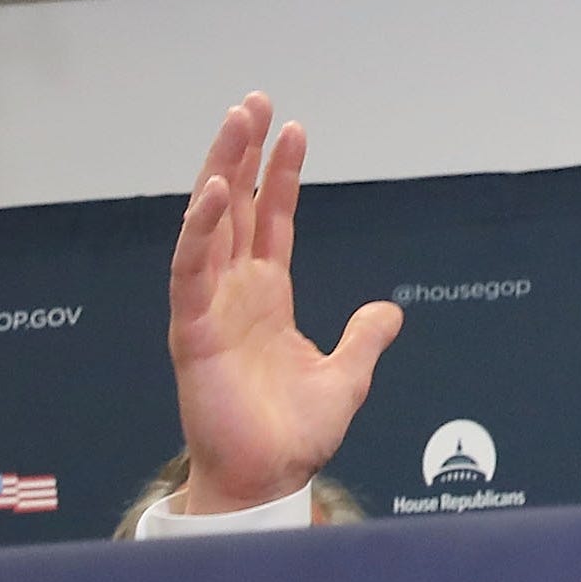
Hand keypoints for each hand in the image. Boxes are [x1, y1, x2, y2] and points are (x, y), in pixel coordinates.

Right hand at [166, 94, 401, 512]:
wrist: (269, 479)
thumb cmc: (294, 435)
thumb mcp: (347, 376)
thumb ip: (364, 338)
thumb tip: (391, 311)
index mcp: (267, 297)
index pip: (272, 220)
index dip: (280, 174)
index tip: (292, 127)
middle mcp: (234, 293)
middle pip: (234, 206)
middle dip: (242, 153)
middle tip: (253, 102)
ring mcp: (209, 308)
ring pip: (208, 224)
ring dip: (219, 171)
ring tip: (235, 123)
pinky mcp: (190, 331)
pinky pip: (189, 271)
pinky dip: (197, 231)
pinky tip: (212, 193)